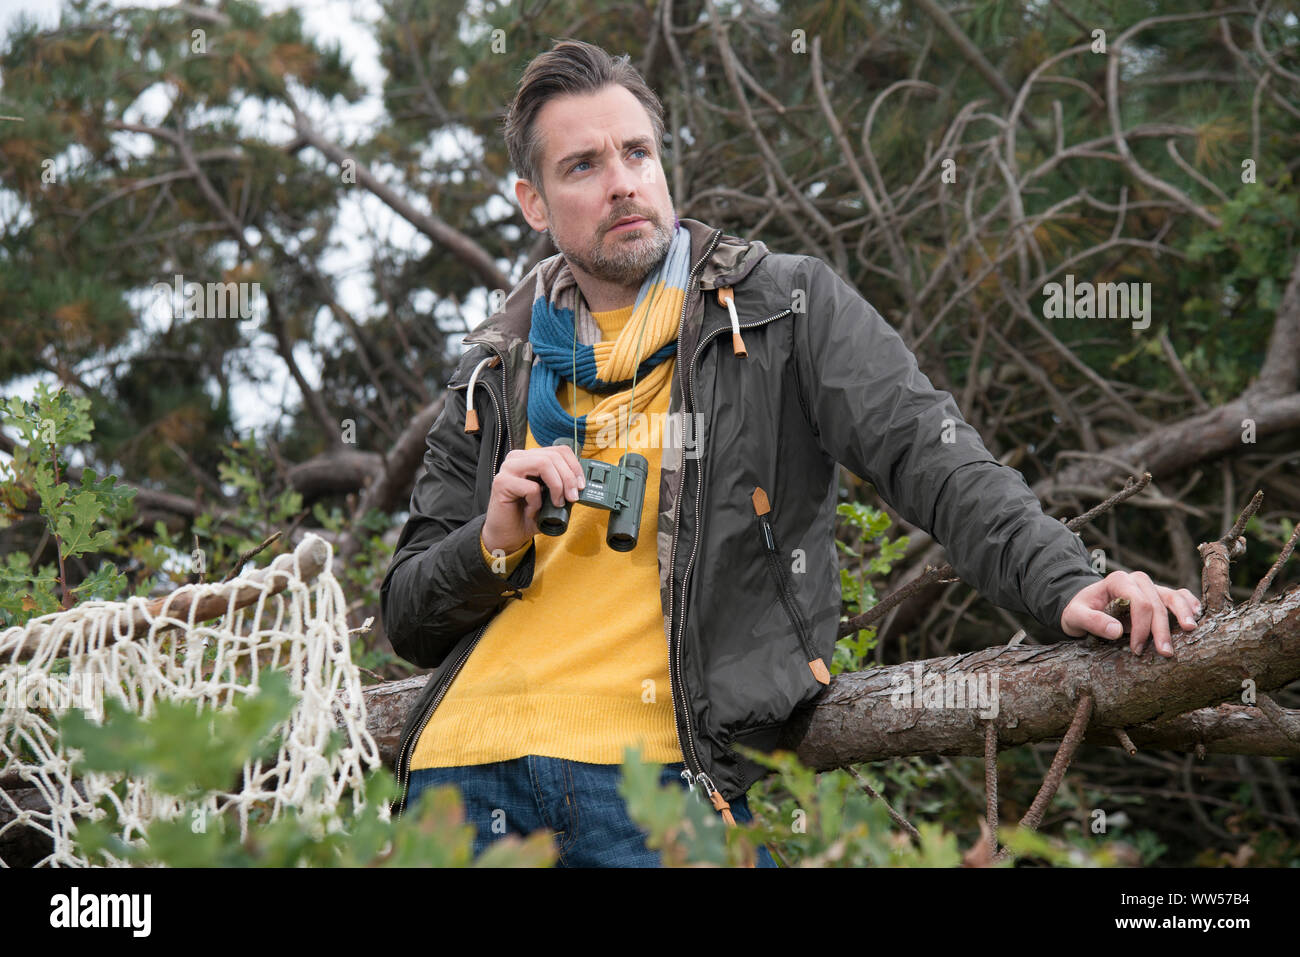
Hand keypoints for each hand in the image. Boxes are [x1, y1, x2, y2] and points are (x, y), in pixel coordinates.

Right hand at [481, 446, 585, 553]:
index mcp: (531, 457)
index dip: (574, 466)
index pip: (559, 450)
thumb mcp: (552, 499)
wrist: (509, 535)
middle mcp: (518, 458)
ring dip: (557, 486)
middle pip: (553, 456)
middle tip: (573, 498)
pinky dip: (537, 502)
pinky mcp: (501, 482)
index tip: (581, 485)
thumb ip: (564, 488)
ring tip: (557, 503)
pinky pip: (530, 487)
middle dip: (568, 478)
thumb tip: (581, 484)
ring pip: (543, 464)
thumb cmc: (529, 516)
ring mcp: (508, 468)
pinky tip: (532, 511)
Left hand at [1060, 571, 1201, 657]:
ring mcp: (1150, 587)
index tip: (1137, 650)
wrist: (1082, 606)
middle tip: (1166, 653)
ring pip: (1173, 596)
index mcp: (1118, 580)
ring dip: (1183, 615)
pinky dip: (1189, 604)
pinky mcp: (1157, 595)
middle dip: (1162, 630)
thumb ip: (1092, 621)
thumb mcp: (1075, 617)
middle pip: (1157, 603)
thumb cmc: (1079, 611)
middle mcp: (1136, 580)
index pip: (1139, 603)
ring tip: (1191, 630)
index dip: (1142, 627)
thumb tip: (1116, 631)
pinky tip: (1198, 616)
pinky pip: (1179, 595)